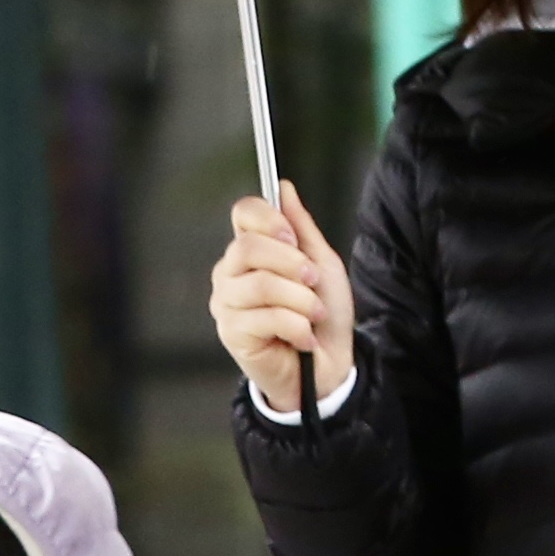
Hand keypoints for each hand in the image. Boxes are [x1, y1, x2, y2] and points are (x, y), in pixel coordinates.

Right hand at [209, 186, 354, 415]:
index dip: (270, 219)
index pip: (243, 213)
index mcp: (250, 250)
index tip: (294, 238)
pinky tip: (303, 338)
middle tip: (313, 282)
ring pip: (261, 285)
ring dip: (300, 301)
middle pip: (247, 247)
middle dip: (291, 264)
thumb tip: (284, 188)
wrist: (328, 367)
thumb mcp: (321, 264)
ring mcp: (226, 304)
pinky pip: (266, 318)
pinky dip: (297, 327)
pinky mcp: (231, 333)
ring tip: (313, 315)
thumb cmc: (322, 317)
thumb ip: (301, 227)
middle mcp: (230, 273)